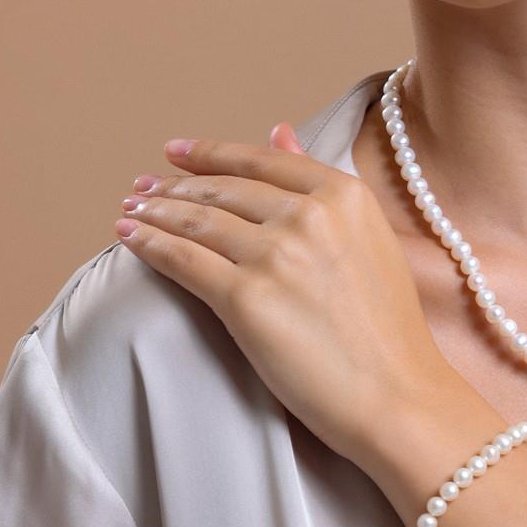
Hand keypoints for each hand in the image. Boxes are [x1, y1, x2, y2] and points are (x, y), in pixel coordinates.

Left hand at [114, 122, 448, 464]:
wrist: (397, 395)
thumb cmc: (388, 330)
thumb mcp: (368, 238)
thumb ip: (320, 183)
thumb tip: (279, 130)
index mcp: (344, 195)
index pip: (260, 160)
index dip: (210, 153)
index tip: (176, 152)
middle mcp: (309, 215)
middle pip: (223, 190)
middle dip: (174, 186)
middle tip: (142, 188)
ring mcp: (276, 254)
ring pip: (197, 221)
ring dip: (154, 212)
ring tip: (130, 211)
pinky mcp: (246, 298)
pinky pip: (184, 260)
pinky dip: (149, 245)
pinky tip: (129, 239)